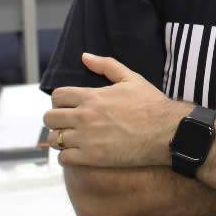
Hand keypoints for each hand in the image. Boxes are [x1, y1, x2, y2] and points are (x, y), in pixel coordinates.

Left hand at [43, 53, 192, 167]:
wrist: (165, 131)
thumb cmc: (150, 104)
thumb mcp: (130, 78)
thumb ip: (105, 65)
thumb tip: (85, 56)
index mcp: (92, 97)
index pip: (58, 96)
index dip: (60, 100)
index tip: (68, 105)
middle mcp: (84, 117)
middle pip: (50, 118)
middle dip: (56, 119)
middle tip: (67, 122)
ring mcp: (86, 138)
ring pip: (54, 139)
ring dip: (60, 138)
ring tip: (72, 138)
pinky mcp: (91, 158)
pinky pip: (63, 158)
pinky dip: (66, 156)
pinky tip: (78, 152)